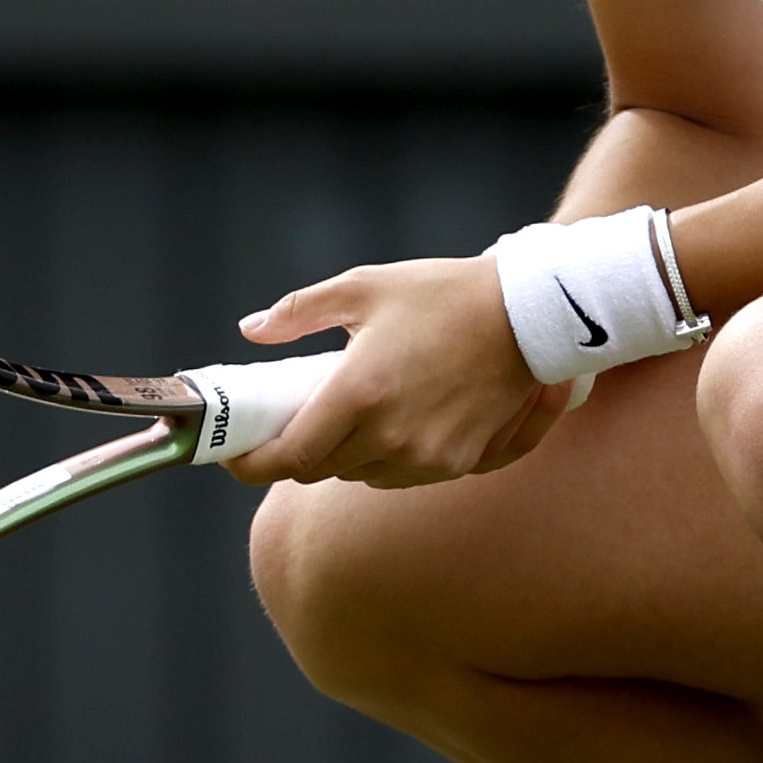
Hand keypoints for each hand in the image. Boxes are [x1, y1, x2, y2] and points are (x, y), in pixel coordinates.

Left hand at [222, 252, 566, 488]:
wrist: (529, 315)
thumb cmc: (442, 294)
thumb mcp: (363, 287)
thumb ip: (298, 312)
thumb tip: (251, 329)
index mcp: (359, 394)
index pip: (290, 457)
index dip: (253, 465)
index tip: (234, 457)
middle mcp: (391, 436)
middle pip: (320, 469)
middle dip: (297, 450)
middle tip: (291, 418)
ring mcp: (426, 457)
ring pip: (359, 475)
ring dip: (341, 454)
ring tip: (346, 412)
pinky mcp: (456, 464)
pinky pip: (399, 476)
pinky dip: (382, 457)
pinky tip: (388, 420)